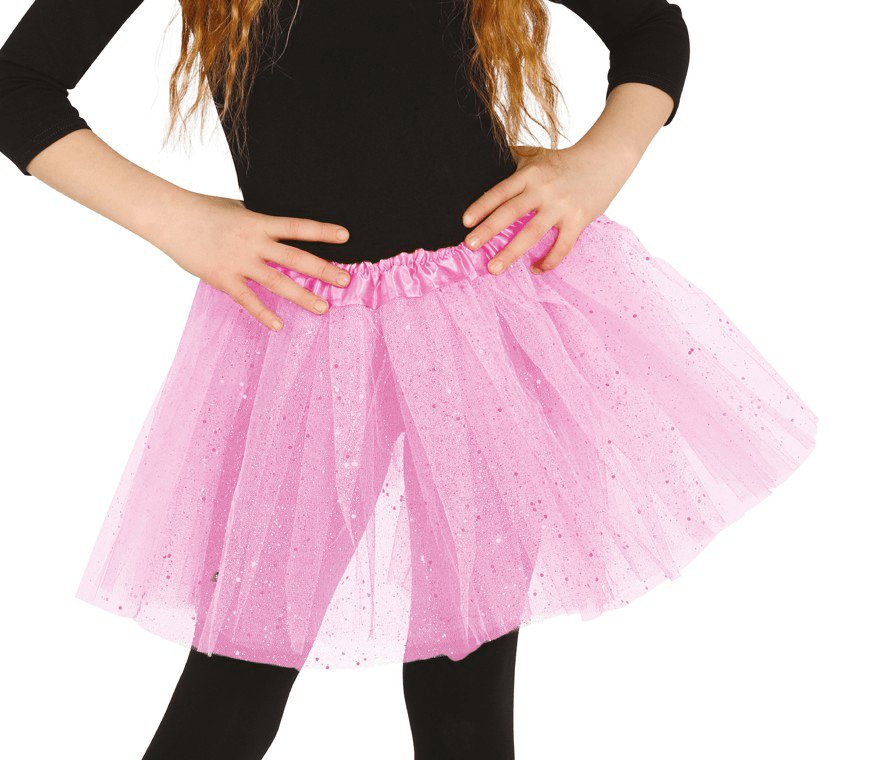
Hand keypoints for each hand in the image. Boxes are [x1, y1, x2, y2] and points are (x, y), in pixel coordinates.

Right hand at [161, 192, 352, 329]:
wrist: (169, 217)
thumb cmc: (204, 210)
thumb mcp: (237, 208)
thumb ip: (260, 221)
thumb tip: (278, 228)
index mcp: (259, 222)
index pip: (297, 227)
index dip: (322, 231)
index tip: (346, 236)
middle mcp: (253, 243)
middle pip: (295, 258)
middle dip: (323, 270)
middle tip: (346, 281)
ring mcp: (239, 262)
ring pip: (277, 283)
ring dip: (302, 296)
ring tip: (323, 308)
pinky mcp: (223, 279)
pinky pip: (247, 300)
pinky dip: (263, 314)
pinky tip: (279, 326)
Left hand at [461, 142, 636, 274]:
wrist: (606, 158)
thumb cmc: (565, 161)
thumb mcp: (537, 155)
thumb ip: (513, 160)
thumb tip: (485, 159)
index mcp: (530, 173)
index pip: (501, 191)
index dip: (482, 206)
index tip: (465, 222)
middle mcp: (543, 189)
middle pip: (511, 212)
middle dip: (489, 230)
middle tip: (470, 246)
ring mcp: (561, 206)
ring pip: (532, 233)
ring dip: (511, 253)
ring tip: (493, 269)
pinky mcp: (579, 220)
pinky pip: (562, 246)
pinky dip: (549, 261)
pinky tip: (535, 269)